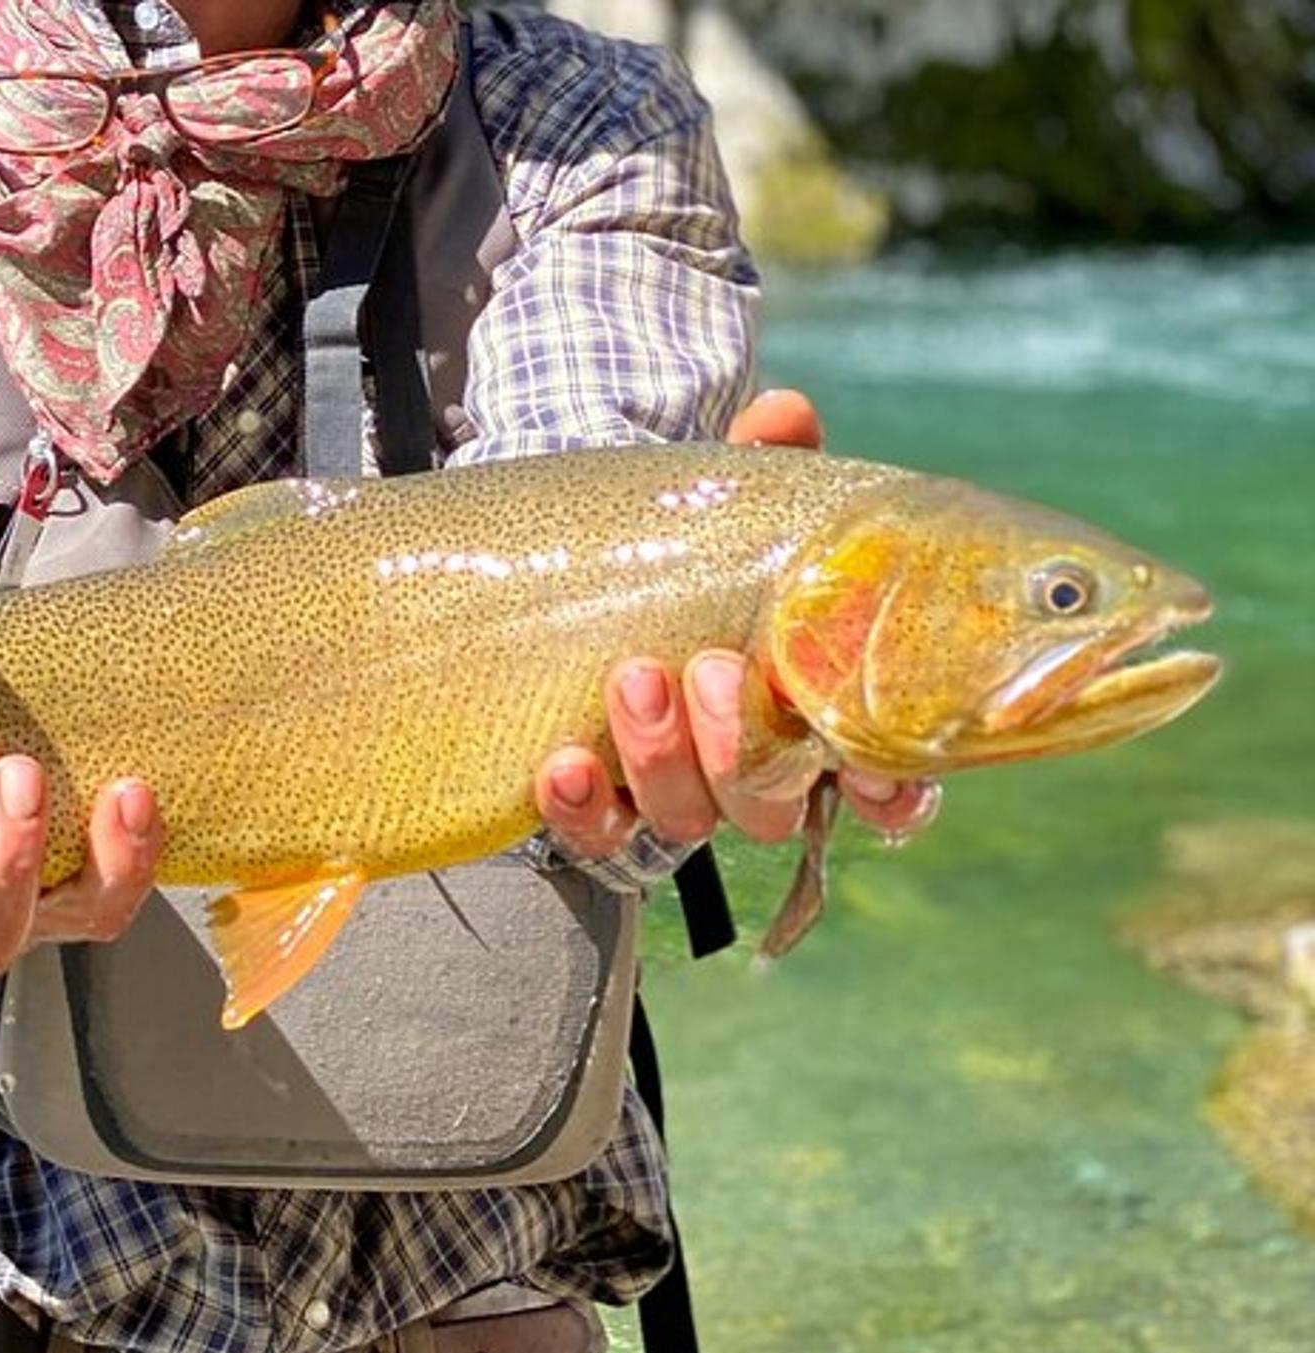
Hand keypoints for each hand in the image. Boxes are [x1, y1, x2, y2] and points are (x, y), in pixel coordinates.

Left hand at [534, 392, 940, 852]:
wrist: (583, 570)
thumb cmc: (689, 550)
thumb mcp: (730, 505)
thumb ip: (765, 469)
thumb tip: (782, 415)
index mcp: (818, 711)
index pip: (886, 786)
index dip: (890, 793)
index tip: (873, 770)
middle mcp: (755, 768)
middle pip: (770, 806)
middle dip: (741, 747)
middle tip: (712, 668)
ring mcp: (676, 791)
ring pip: (685, 819)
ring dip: (661, 757)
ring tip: (633, 678)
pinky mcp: (600, 805)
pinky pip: (597, 835)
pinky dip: (582, 808)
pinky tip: (563, 765)